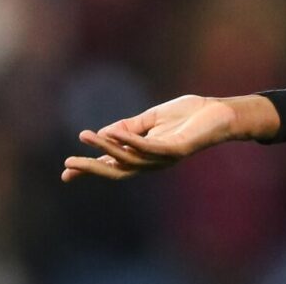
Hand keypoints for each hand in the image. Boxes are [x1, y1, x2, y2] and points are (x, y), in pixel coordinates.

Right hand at [61, 94, 243, 181]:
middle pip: (116, 170)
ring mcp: (163, 157)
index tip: (66, 172)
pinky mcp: (176, 149)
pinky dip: (129, 141)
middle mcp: (152, 161)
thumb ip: (130, 126)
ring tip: (87, 136)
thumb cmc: (189, 115)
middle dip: (92, 168)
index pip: (112, 164)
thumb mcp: (153, 118)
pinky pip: (148, 147)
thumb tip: (103, 134)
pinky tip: (114, 134)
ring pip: (128, 158)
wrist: (220, 113)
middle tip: (68, 165)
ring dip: (106, 147)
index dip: (90, 168)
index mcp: (145, 154)